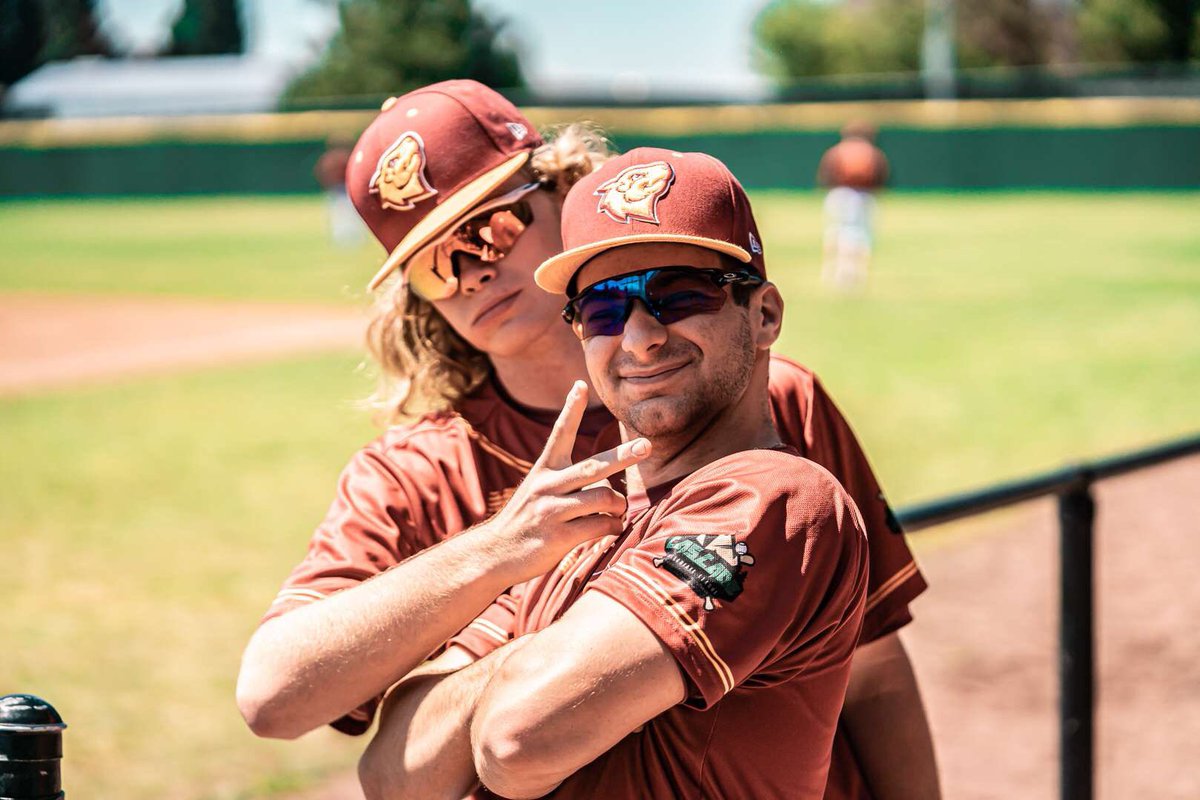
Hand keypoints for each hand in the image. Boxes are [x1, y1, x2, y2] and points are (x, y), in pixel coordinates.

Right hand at [484, 381, 650, 582]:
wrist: (493, 554)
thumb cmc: (524, 523)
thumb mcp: (536, 493)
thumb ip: (566, 485)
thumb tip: (608, 487)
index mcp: (543, 471)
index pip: (560, 433)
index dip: (571, 409)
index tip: (580, 384)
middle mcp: (548, 486)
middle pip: (594, 466)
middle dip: (624, 455)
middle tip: (647, 445)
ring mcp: (552, 511)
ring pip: (603, 498)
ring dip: (619, 506)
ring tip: (618, 511)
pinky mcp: (558, 536)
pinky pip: (600, 525)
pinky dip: (612, 527)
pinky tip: (611, 529)